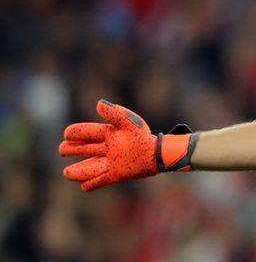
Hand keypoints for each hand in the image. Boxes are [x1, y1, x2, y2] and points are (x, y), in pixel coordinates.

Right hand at [60, 100, 196, 190]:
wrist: (157, 154)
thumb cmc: (143, 136)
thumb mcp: (129, 122)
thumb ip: (114, 113)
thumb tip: (98, 104)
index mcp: (109, 133)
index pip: (88, 132)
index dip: (76, 132)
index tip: (67, 134)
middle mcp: (108, 148)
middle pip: (85, 149)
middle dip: (72, 149)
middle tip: (63, 149)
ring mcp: (112, 162)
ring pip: (91, 166)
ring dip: (79, 170)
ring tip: (67, 172)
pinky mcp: (117, 174)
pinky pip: (101, 180)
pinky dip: (92, 183)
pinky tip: (83, 186)